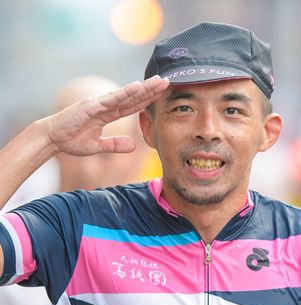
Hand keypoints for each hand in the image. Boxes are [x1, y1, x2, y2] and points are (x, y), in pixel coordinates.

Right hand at [41, 75, 168, 155]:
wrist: (53, 138)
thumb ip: (115, 145)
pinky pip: (111, 99)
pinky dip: (124, 93)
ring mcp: (99, 104)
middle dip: (150, 89)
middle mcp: (105, 105)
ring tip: (158, 81)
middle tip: (168, 81)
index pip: (132, 106)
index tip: (162, 94)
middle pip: (132, 97)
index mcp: (108, 114)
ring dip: (143, 88)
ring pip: (125, 94)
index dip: (147, 100)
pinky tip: (136, 87)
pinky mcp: (91, 106)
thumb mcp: (98, 146)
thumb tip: (133, 147)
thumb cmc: (72, 140)